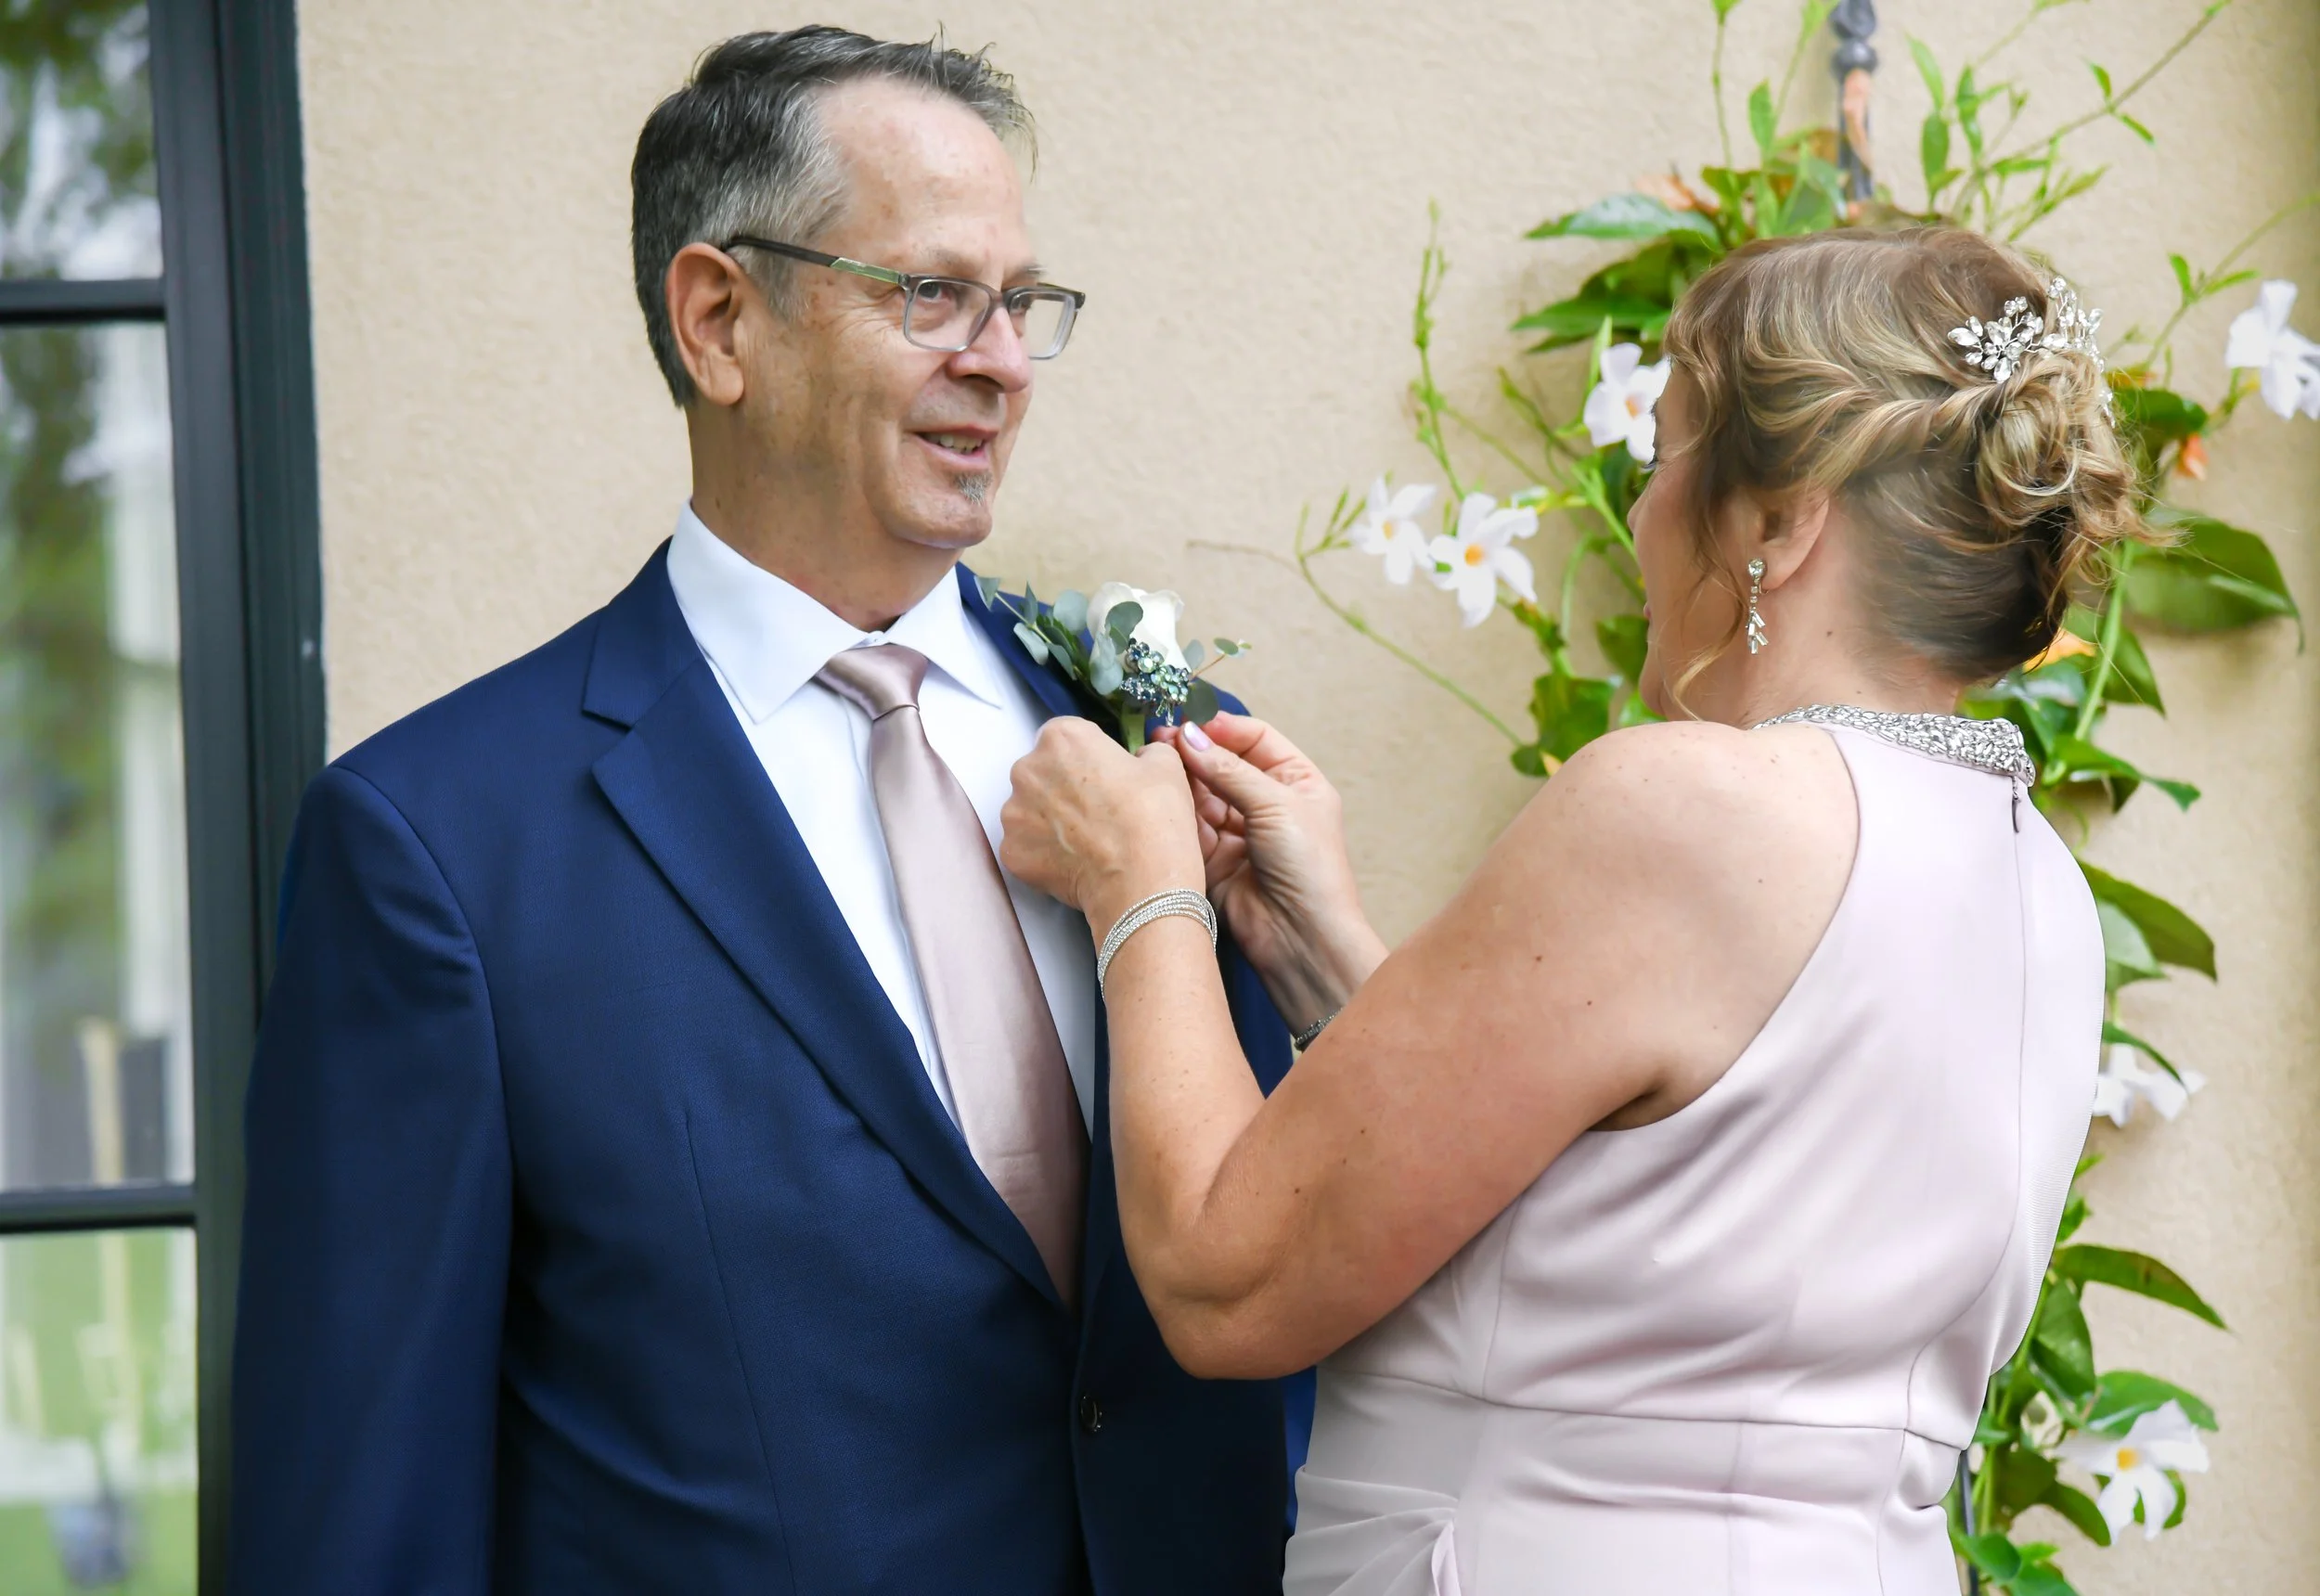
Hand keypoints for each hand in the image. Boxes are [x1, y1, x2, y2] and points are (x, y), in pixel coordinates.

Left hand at [1001, 718, 1205, 938]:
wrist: (1141, 882)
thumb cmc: (1153, 819)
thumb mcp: (1166, 766)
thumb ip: (1146, 751)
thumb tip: (1140, 759)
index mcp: (1062, 737)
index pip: (1069, 737)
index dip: (1090, 757)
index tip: (1106, 776)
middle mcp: (1027, 769)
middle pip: (1043, 772)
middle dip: (1065, 787)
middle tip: (1098, 812)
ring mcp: (1014, 814)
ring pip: (1030, 810)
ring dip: (1051, 821)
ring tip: (1087, 841)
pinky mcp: (1011, 853)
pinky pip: (1027, 847)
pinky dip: (1045, 853)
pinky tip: (1075, 862)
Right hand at [1156, 713, 1386, 1030]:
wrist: (1300, 938)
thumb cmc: (1310, 869)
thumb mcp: (1277, 805)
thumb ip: (1231, 769)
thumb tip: (1191, 737)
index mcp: (1297, 782)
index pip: (1255, 739)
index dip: (1222, 729)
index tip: (1189, 723)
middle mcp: (1267, 804)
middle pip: (1223, 764)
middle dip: (1195, 752)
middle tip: (1161, 740)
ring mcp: (1238, 831)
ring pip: (1202, 794)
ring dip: (1181, 781)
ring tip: (1156, 765)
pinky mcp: (1212, 858)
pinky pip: (1189, 827)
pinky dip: (1175, 813)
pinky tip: (1160, 799)